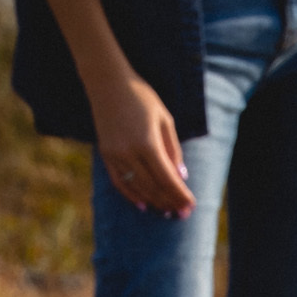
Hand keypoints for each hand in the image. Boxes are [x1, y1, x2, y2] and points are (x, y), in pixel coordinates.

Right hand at [87, 68, 193, 217]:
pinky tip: (143, 204)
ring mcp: (115, 155)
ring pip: (137, 188)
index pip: (167, 178)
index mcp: (147, 142)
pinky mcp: (105, 155)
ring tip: (167, 211)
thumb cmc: (141, 97)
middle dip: (170, 202)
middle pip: (153, 187)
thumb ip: (173, 150)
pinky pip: (119, 182)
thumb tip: (181, 176)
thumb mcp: (165, 119)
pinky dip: (132, 196)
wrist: (108, 83)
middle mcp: (129, 153)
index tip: (191, 206)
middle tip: (182, 213)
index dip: (180, 195)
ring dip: (153, 202)